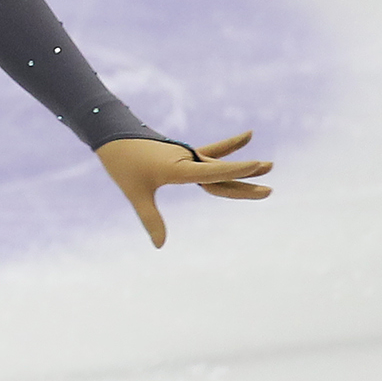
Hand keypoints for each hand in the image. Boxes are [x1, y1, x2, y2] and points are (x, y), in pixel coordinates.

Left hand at [97, 131, 271, 247]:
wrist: (112, 134)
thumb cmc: (123, 165)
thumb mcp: (136, 193)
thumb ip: (151, 218)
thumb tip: (160, 246)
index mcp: (179, 168)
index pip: (213, 172)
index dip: (236, 170)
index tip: (257, 166)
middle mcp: (187, 160)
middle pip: (222, 175)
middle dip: (245, 182)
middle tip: (269, 190)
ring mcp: (188, 155)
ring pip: (220, 165)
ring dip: (242, 166)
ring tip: (269, 165)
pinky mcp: (185, 153)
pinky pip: (211, 152)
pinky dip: (228, 147)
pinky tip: (248, 135)